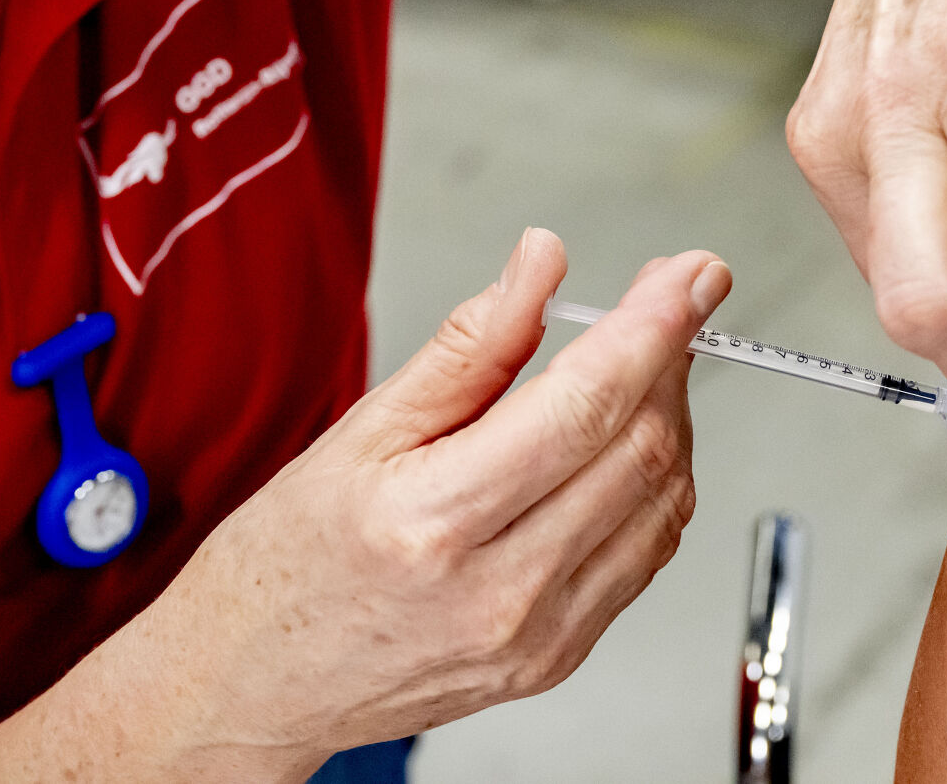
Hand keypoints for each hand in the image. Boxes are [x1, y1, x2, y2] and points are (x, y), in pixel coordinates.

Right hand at [104, 230, 728, 779]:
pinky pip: (646, 554)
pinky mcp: (558, 657)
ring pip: (662, 500)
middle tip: (666, 299)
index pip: (588, 404)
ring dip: (670, 416)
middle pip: (641, 448)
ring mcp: (539, 634)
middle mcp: (501, 589)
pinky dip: (653, 483)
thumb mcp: (362, 429)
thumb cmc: (289, 561)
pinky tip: (622, 443)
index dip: (656, 326)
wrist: (253, 682)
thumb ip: (471, 345)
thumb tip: (542, 265)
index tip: (693, 273)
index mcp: (439, 519)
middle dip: (671, 356)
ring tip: (636, 365)